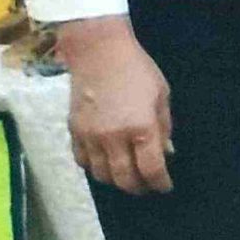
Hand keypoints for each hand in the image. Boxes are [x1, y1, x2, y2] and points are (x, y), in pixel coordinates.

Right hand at [56, 17, 174, 194]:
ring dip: (115, 181)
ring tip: (126, 177)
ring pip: (101, 175)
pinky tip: (104, 164)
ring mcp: (90, 137)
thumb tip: (166, 153)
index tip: (164, 186)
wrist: (98, 52)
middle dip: (138, 187)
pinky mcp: (74, 132)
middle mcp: (114, 137)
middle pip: (124, 178)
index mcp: (141, 128)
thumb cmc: (137, 70)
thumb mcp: (162, 96)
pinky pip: (82, 161)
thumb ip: (164, 127)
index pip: (151, 169)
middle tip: (146, 187)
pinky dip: (94, 168)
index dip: (160, 183)